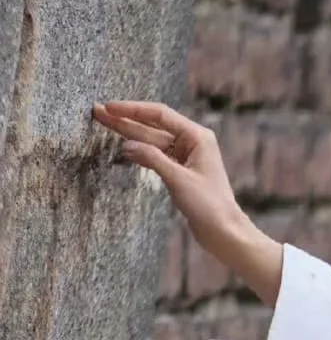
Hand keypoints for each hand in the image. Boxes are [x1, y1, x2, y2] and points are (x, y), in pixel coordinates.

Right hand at [91, 100, 282, 304]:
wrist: (224, 232)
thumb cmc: (209, 206)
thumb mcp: (178, 179)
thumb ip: (152, 159)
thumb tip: (126, 146)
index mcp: (197, 137)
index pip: (160, 115)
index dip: (133, 110)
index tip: (110, 107)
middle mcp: (192, 142)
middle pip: (152, 126)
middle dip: (125, 119)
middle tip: (98, 112)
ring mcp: (186, 157)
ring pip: (152, 141)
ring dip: (129, 134)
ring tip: (104, 123)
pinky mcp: (180, 172)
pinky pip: (155, 156)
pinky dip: (139, 153)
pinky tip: (122, 147)